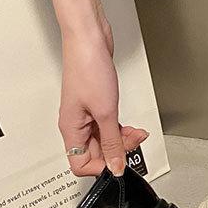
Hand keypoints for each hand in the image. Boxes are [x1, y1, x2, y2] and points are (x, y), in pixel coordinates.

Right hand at [58, 20, 147, 176]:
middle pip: (95, 153)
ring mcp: (86, 114)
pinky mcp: (96, 104)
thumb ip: (112, 143)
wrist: (89, 39)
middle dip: (118, 151)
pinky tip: (131, 126)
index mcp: (71, 129)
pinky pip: (108, 126)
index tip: (119, 162)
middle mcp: (76, 124)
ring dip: (122, 140)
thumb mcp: (105, 113)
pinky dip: (121, 128)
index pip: (80, 165)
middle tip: (133, 142)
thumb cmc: (88, 68)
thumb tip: (115, 166)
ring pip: (105, 140)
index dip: (101, 167)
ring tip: (136, 133)